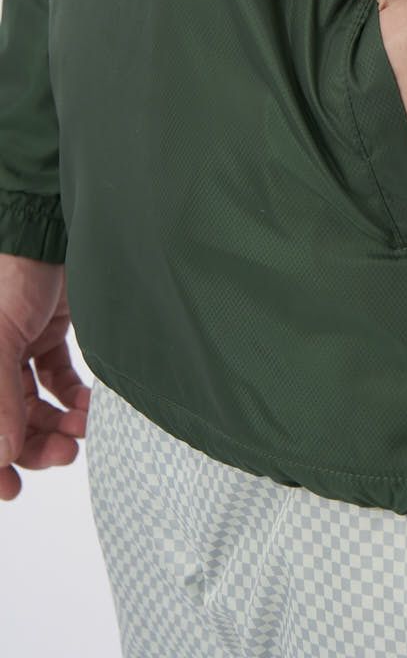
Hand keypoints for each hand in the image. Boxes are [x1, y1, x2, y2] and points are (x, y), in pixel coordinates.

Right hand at [0, 254, 89, 500]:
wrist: (52, 228)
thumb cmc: (12, 273)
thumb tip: (3, 456)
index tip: (11, 489)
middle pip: (4, 421)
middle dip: (32, 444)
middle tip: (64, 455)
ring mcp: (15, 347)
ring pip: (33, 405)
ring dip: (56, 424)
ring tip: (81, 429)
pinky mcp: (48, 333)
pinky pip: (58, 379)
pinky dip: (73, 396)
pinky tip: (87, 405)